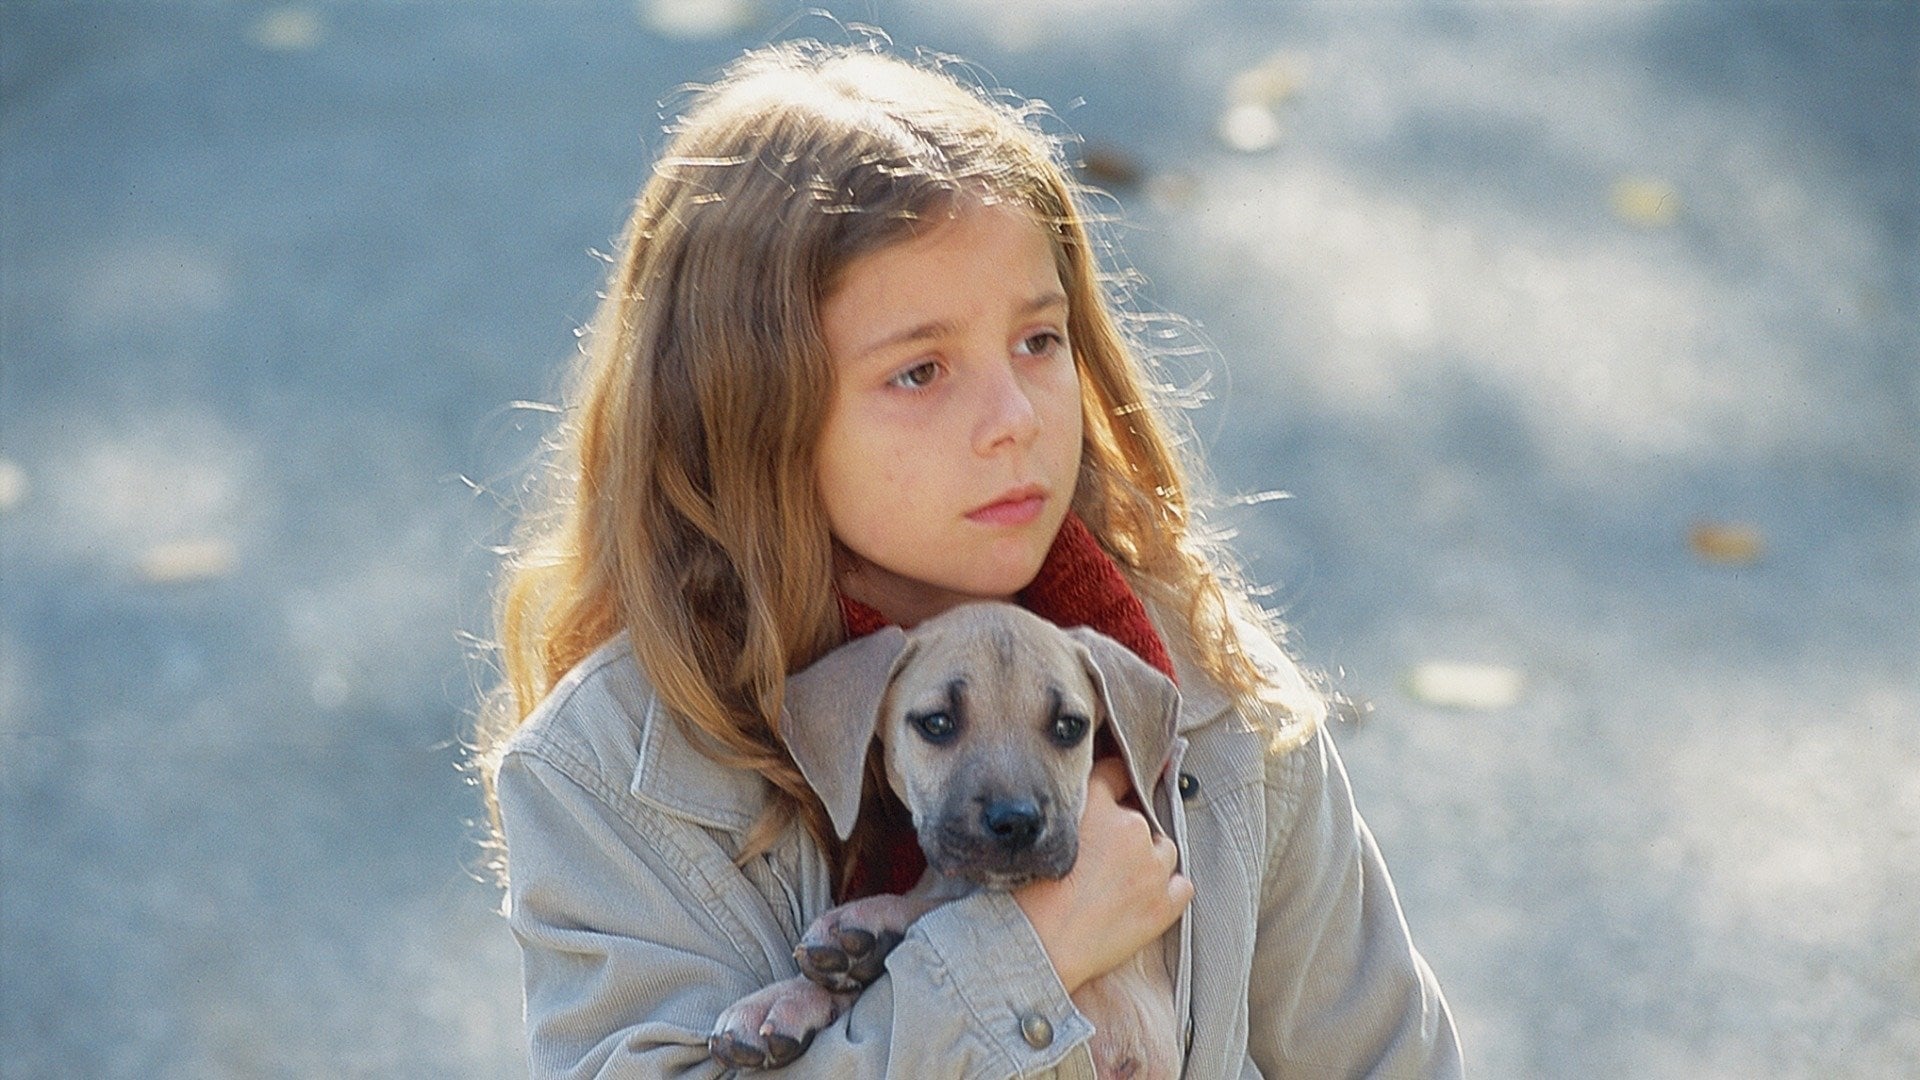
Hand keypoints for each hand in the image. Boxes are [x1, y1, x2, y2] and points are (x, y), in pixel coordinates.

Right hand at [1014, 757, 1191, 992]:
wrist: (1035, 944)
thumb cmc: (1024, 891)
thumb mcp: (1038, 830)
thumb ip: (1065, 806)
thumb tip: (1084, 804)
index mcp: (1096, 803)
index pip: (1114, 772)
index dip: (1112, 780)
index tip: (1114, 786)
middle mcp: (1130, 827)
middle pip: (1139, 816)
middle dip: (1123, 832)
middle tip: (1098, 857)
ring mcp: (1152, 866)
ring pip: (1164, 848)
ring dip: (1147, 859)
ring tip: (1117, 882)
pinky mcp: (1164, 904)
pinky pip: (1182, 885)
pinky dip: (1168, 888)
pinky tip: (1144, 897)